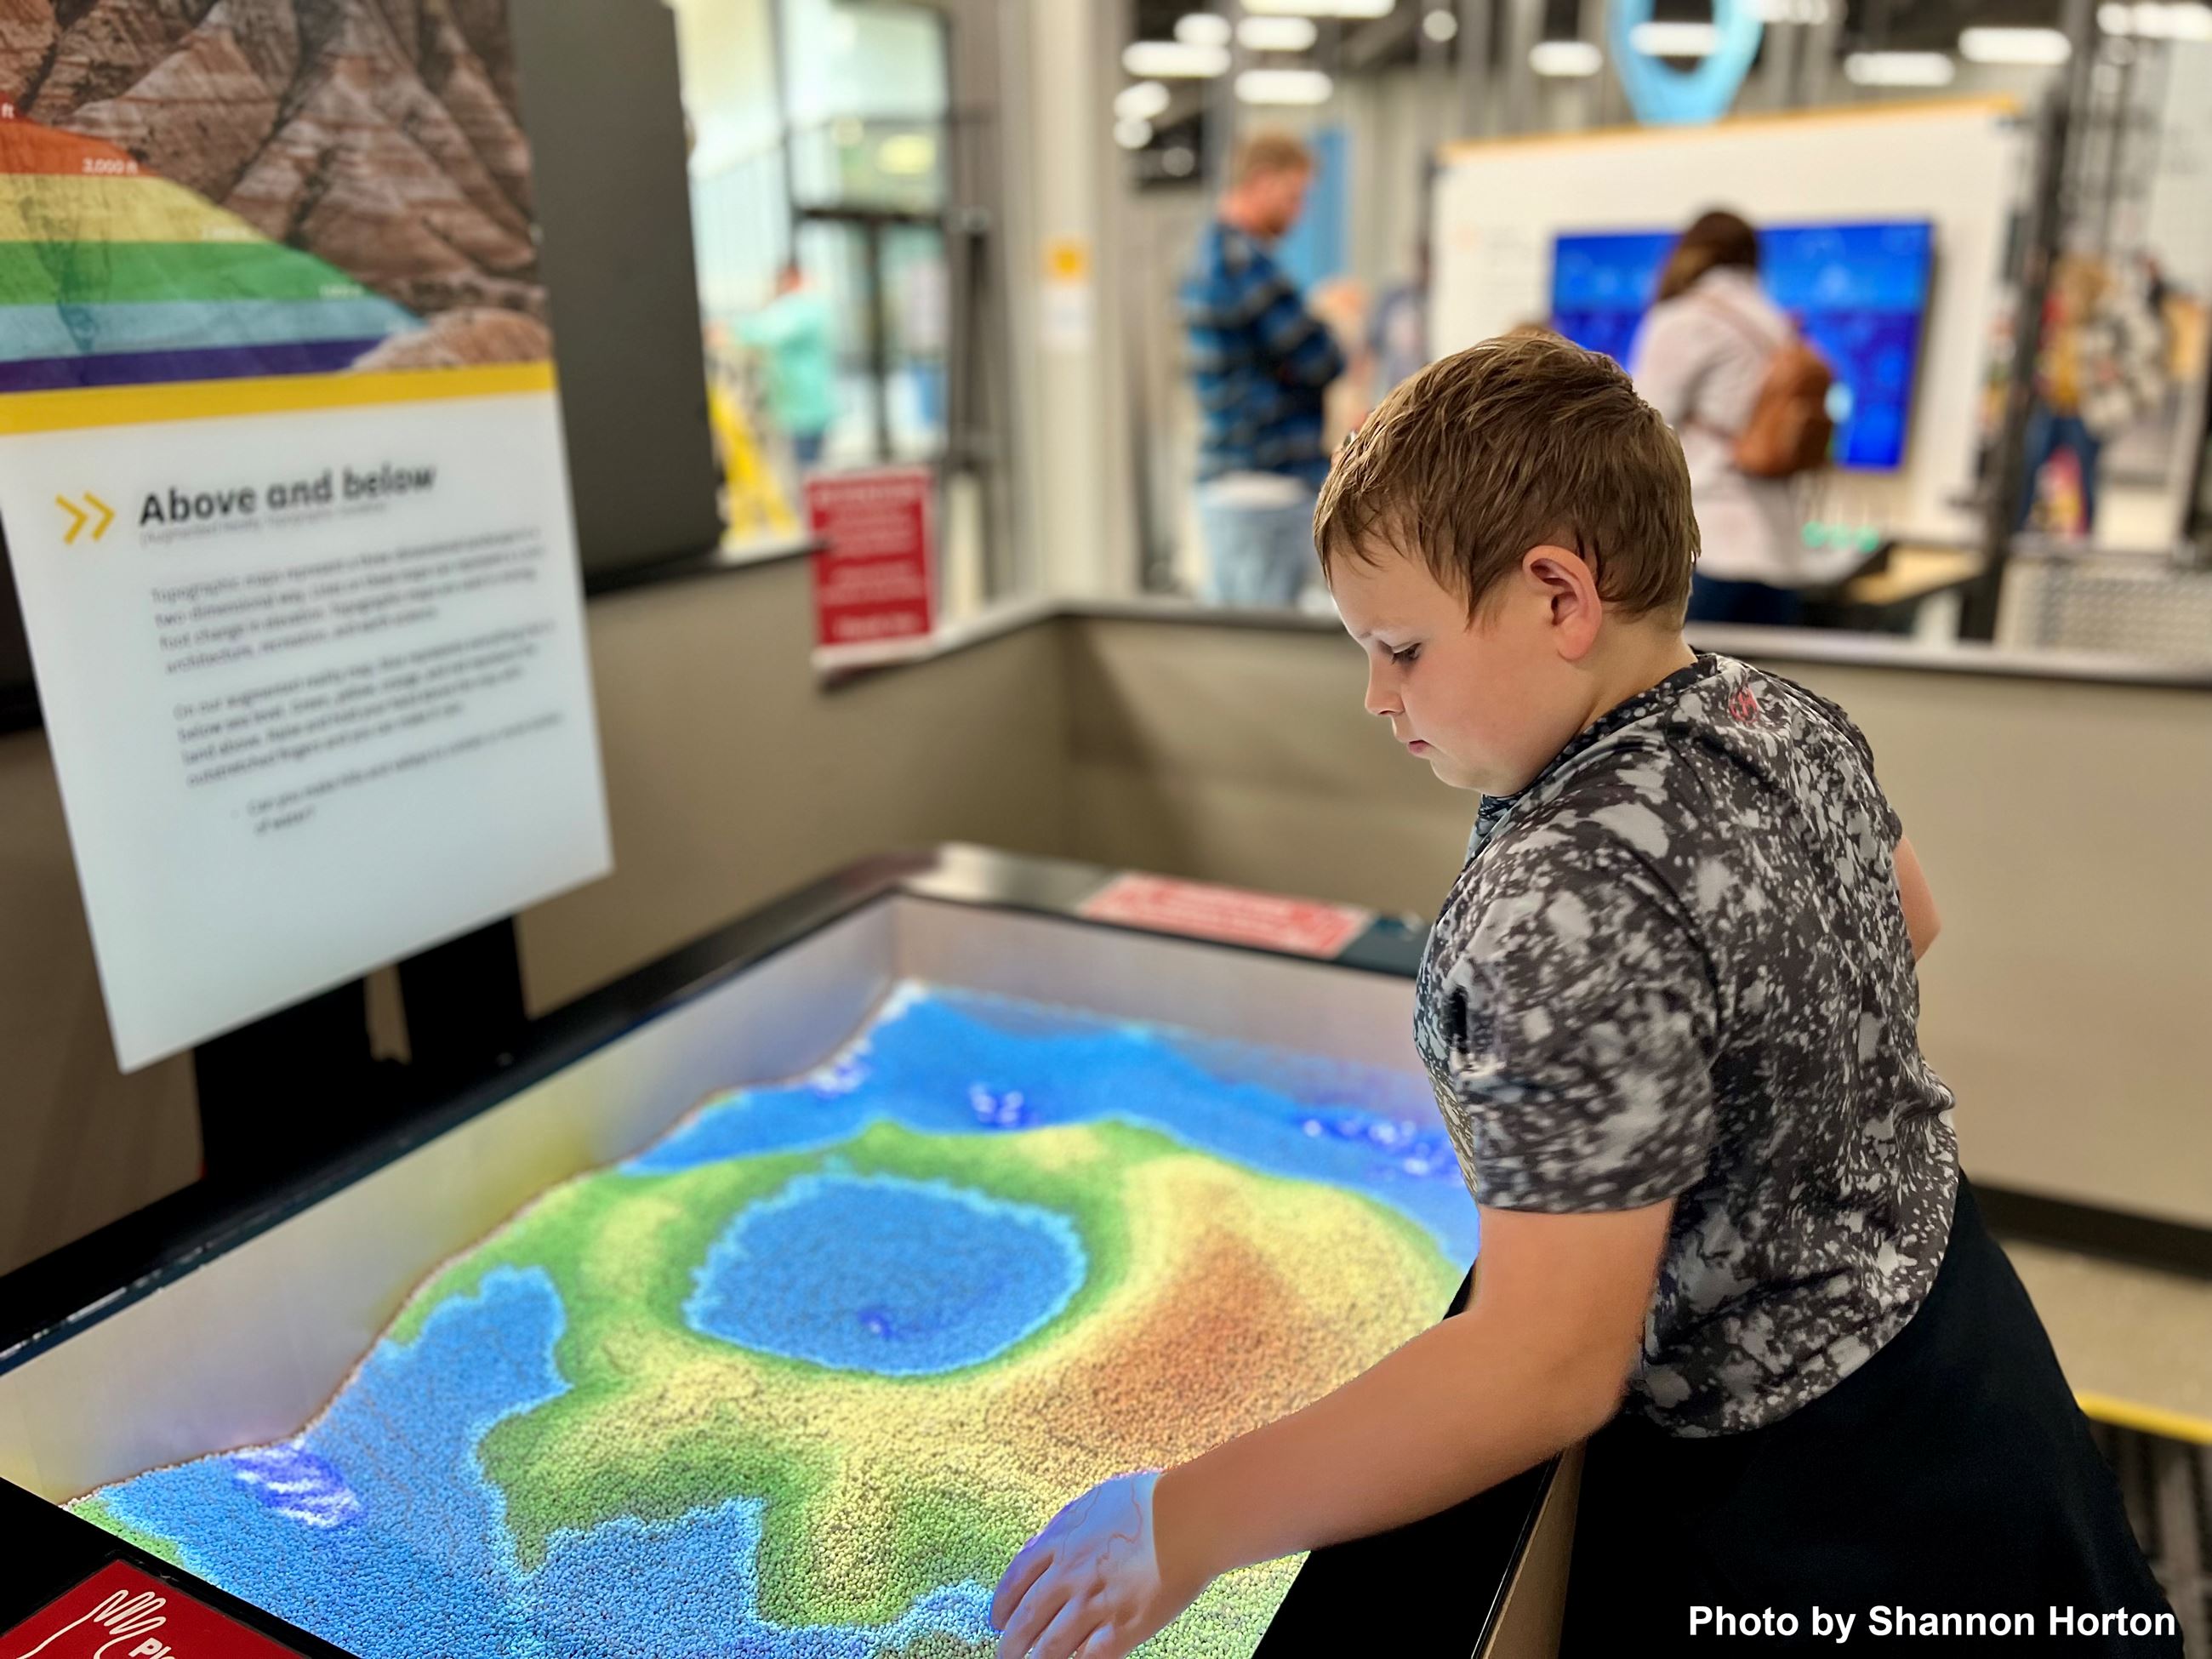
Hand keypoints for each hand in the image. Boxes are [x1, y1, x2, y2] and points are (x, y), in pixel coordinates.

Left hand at [990, 1471, 1200, 1658]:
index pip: (1016, 1581)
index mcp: (1060, 1542)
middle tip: (1005, 1654)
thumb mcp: (1094, 1501)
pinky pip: (1089, 1657)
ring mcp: (1096, 1602)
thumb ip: (1065, 1525)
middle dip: (1011, 1643)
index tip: (997, 1620)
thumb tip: (1042, 1543)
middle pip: (1027, 1618)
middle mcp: (1071, 1575)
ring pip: (1052, 1645)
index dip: (1002, 1606)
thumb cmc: (1149, 1500)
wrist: (1189, 1515)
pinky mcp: (1124, 1626)